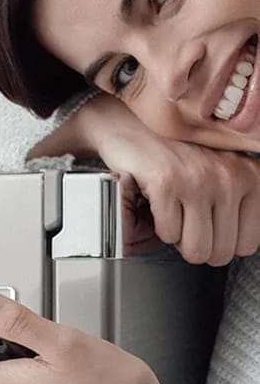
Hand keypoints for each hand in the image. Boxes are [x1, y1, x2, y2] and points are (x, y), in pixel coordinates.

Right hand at [35, 94, 259, 264]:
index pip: (247, 244)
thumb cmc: (175, 157)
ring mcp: (199, 179)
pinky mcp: (167, 183)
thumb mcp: (219, 176)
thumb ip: (234, 206)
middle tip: (184, 225)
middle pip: (219, 253)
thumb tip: (231, 246)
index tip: (205, 227)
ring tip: (172, 215)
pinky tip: (157, 207)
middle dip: (195, 248)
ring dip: (176, 241)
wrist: (136, 130)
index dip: (218, 244)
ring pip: (195, 249)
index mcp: (251, 176)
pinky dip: (157, 229)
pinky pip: (167, 234)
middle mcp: (231, 176)